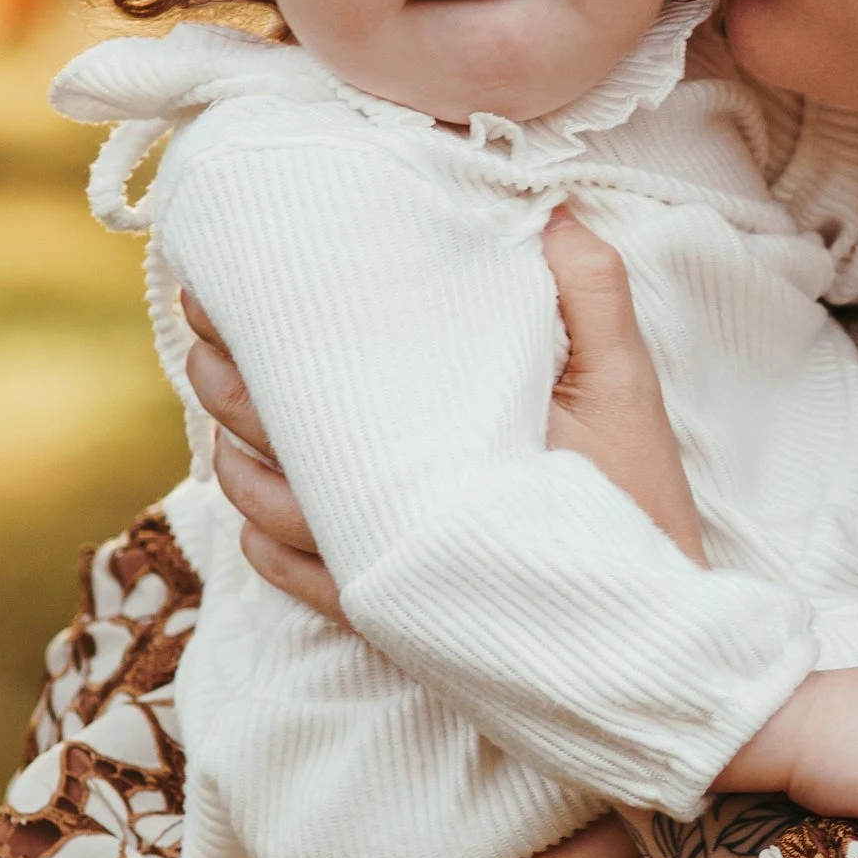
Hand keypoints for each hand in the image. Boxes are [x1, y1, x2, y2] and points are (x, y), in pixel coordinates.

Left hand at [183, 215, 701, 621]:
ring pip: (264, 508)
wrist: (649, 642)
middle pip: (263, 438)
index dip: (252, 333)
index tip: (226, 285)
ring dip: (231, 454)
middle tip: (207, 322)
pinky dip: (262, 541)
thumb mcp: (627, 394)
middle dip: (224, 376)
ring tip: (220, 401)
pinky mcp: (386, 615)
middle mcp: (381, 512)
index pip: (305, 381)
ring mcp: (376, 569)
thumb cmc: (636, 513)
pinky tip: (257, 511)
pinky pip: (293, 578)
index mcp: (426, 447)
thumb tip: (555, 214)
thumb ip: (590, 297)